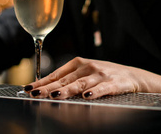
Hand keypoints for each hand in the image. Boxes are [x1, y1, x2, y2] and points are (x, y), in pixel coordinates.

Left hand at [24, 57, 148, 99]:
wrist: (131, 75)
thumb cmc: (104, 75)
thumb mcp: (85, 73)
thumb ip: (69, 78)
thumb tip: (47, 87)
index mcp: (78, 63)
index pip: (56, 74)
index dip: (42, 81)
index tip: (28, 88)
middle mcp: (87, 67)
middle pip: (65, 79)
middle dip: (48, 87)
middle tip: (35, 93)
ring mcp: (100, 74)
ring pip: (80, 84)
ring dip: (67, 90)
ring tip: (55, 95)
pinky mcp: (113, 83)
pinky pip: (102, 89)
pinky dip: (94, 92)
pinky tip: (86, 97)